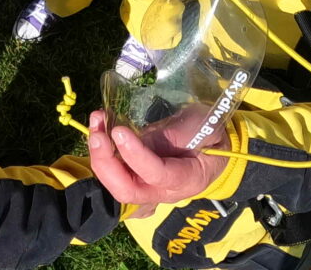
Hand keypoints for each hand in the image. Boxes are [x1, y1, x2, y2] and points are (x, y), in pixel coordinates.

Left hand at [86, 109, 227, 205]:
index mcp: (186, 179)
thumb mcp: (204, 126)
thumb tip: (145, 138)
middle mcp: (163, 190)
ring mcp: (147, 186)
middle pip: (127, 191)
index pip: (157, 174)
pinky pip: (114, 171)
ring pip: (115, 183)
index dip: (136, 156)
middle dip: (107, 163)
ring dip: (99, 154)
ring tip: (97, 120)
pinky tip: (99, 124)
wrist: (213, 148)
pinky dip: (102, 150)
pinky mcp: (135, 176)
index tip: (119, 131)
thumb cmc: (211, 136)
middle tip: (99, 134)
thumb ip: (179, 133)